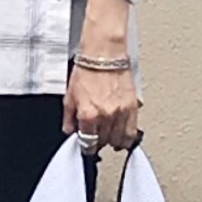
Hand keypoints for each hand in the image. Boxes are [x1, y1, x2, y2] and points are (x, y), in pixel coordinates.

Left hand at [63, 0, 138, 150]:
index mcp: (88, 115)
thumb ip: (68, 117)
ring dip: (113, 141)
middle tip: (96, 138)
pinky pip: (133, 130)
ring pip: (120, 140)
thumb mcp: (69, 96)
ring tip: (109, 137)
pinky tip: (122, 134)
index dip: (86, 148)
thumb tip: (69, 130)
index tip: (87, 147)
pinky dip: (127, 135)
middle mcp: (106, 115)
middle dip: (99, 142)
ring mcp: (121, 112)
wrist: (104, 54)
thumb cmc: (87, 70)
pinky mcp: (133, 106)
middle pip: (104, 142)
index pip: (88, 143)